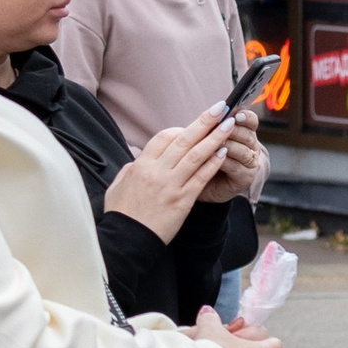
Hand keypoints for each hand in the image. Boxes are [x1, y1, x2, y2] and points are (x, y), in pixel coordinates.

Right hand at [104, 106, 233, 241]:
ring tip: (229, 125)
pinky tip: (224, 153)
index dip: (180, 129)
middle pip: (183, 140)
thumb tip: (138, 159)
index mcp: (140, 166)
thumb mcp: (118, 185)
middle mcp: (157, 172)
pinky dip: (213, 163)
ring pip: (196, 155)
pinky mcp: (183, 200)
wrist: (128, 239)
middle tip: (219, 108)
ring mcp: (171, 185)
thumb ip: (131, 169)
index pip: (163, 138)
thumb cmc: (121, 213)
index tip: (193, 126)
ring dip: (215, 138)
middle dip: (203, 122)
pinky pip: (201, 177)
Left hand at [200, 112, 263, 202]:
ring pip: (243, 151)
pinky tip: (216, 157)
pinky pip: (237, 167)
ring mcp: (250, 163)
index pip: (250, 121)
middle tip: (223, 126)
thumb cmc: (201, 157)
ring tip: (216, 142)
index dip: (246, 116)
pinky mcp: (245, 178)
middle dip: (234, 130)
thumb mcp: (204, 139)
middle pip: (248, 135)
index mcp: (242, 133)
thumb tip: (209, 113)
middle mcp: (250, 147)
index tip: (237, 113)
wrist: (199, 184)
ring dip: (229, 145)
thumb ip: (209, 127)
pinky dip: (225, 161)